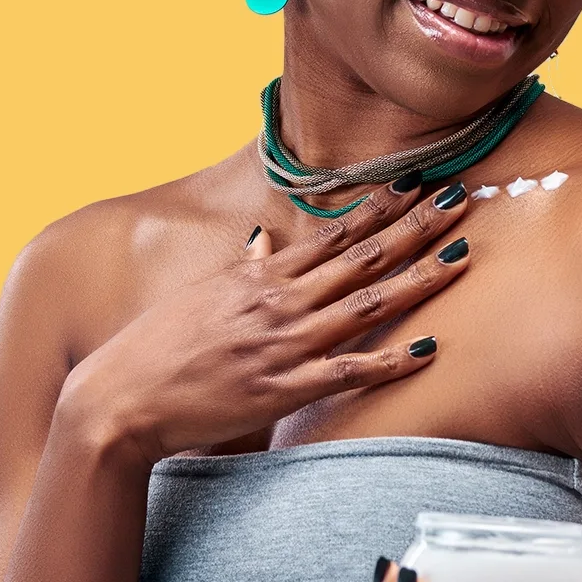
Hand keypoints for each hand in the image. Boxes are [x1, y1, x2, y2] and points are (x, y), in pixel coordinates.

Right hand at [54, 177, 473, 463]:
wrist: (119, 399)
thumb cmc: (156, 348)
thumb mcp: (201, 296)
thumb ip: (243, 271)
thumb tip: (264, 243)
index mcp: (258, 277)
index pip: (332, 233)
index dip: (379, 207)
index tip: (416, 182)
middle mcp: (276, 303)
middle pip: (360, 258)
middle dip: (414, 227)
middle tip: (459, 200)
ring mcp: (282, 345)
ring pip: (365, 305)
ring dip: (417, 278)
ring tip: (462, 256)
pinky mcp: (281, 389)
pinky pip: (348, 373)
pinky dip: (391, 361)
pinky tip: (429, 349)